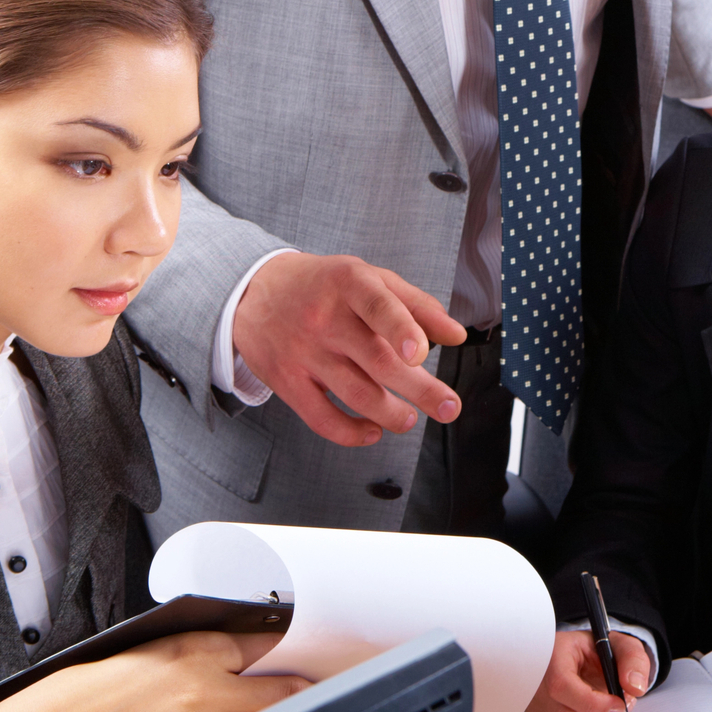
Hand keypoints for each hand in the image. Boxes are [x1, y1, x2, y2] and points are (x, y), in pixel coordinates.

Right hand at [0, 631, 307, 711]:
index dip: (266, 652)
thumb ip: (180, 656)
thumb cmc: (62, 705)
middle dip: (288, 691)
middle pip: (277, 690)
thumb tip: (222, 660)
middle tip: (298, 692)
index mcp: (184, 653)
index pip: (254, 644)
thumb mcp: (129, 658)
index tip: (276, 655)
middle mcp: (201, 692)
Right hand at [234, 251, 468, 445]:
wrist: (254, 291)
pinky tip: (373, 431)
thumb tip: (457, 335)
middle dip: (420, 389)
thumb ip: (417, 305)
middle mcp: (324, 317)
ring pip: (355, 394)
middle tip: (448, 407)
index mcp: (350, 284)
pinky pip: (321, 418)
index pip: (378, 306)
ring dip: (391, 415)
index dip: (401, 330)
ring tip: (409, 418)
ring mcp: (303, 351)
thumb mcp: (370, 278)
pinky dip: (351, 433)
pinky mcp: (286, 380)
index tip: (421, 354)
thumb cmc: (325, 285)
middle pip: (377, 360)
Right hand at [525, 630, 653, 711]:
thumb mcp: (616, 643)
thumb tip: (635, 688)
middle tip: (622, 708)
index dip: (594, 702)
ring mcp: (535, 705)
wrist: (573, 656)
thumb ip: (632, 660)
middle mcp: (537, 683)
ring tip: (611, 706)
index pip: (563, 686)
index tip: (620, 704)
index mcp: (552, 657)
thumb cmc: (591, 649)